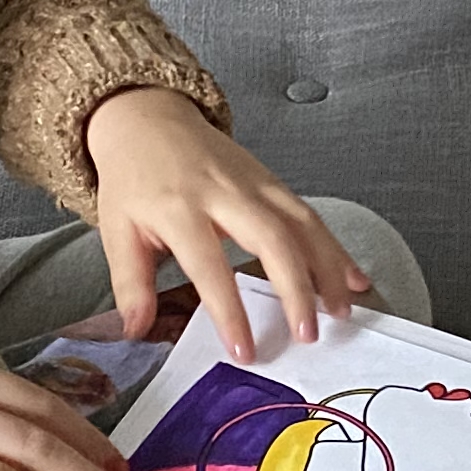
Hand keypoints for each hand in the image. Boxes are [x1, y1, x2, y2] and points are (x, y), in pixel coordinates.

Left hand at [84, 86, 369, 361]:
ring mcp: (254, 184)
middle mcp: (224, 193)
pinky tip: (354, 276)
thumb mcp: (117, 230)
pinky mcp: (272, 181)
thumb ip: (130, 282)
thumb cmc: (134, 180)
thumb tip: (136, 331)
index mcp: (179, 209)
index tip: (245, 351)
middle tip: (308, 333)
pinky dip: (335, 247)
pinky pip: (309, 215)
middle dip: (295, 288)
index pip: (209, 266)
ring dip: (327, 268)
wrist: (149, 120)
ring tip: (342, 310)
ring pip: (301, 224)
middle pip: (271, 239)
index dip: (229, 311)